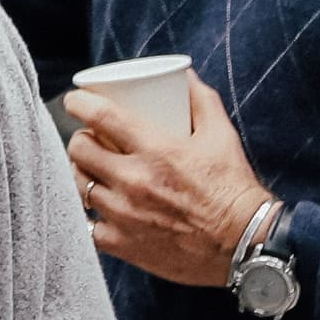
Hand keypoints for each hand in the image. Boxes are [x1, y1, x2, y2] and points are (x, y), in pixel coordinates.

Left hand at [63, 75, 274, 289]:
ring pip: (78, 186)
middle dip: (80, 139)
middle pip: (80, 150)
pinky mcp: (124, 245)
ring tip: (92, 171)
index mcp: (156, 149)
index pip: (100, 116)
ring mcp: (125, 215)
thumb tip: (184, 75)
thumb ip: (202, 100)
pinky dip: (90, 216)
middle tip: (89, 139)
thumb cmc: (233, 188)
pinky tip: (98, 209)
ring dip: (81, 174)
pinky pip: (88, 227)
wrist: (245, 244)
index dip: (78, 103)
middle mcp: (134, 181)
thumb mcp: (221, 136)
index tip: (75, 101)